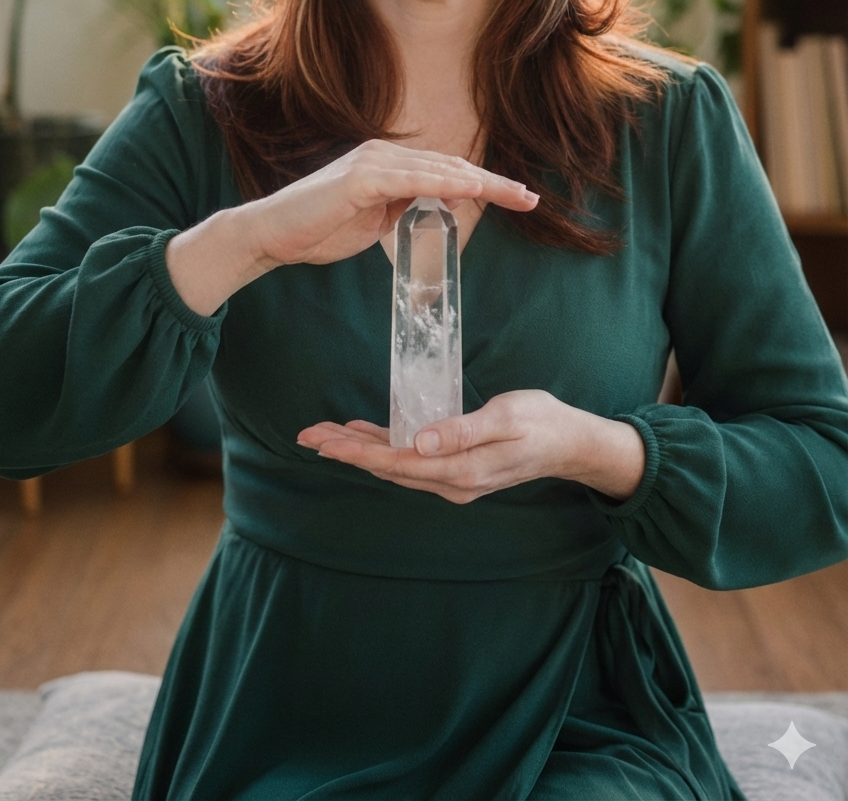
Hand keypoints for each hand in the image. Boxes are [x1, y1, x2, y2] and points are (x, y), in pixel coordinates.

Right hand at [165, 140, 535, 316]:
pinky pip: (412, 179)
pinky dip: (444, 183)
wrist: (270, 235)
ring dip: (481, 182)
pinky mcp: (359, 178)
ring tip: (515, 196)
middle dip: (494, 183)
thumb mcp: (375, 221)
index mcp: (388, 164)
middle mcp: (383, 154)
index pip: (447, 170)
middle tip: (531, 199)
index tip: (518, 199)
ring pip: (438, 170)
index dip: (485, 184)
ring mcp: (371, 162)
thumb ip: (406, 211)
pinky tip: (471, 188)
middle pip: (451, 166)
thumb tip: (441, 210)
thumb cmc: (318, 230)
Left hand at [297, 390, 645, 503]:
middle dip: (348, 452)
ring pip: (396, 466)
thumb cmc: (543, 422)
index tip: (326, 443)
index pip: (397, 464)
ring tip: (326, 436)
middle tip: (308, 436)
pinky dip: (385, 448)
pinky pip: (411, 462)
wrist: (572, 444)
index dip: (359, 454)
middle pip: (388, 468)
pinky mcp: (458, 470)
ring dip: (361, 451)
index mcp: (461, 470)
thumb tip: (419, 443)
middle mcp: (452, 482)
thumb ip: (463, 430)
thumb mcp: (506, 417)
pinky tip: (367, 436)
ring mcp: (455, 479)